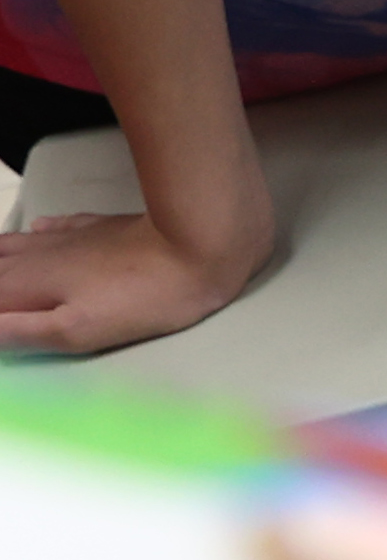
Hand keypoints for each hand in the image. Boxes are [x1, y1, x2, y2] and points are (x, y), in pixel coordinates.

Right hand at [0, 195, 274, 356]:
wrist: (194, 245)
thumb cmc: (141, 298)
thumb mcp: (76, 331)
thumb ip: (19, 333)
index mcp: (26, 286)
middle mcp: (36, 258)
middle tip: (6, 301)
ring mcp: (67, 238)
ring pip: (13, 246)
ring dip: (1, 260)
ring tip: (3, 274)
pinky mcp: (97, 226)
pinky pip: (53, 226)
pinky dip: (36, 232)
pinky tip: (37, 229)